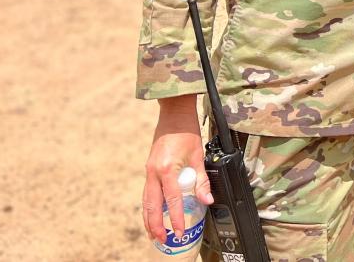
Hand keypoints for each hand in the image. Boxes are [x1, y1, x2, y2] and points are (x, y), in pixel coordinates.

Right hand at [142, 95, 212, 242]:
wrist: (173, 114)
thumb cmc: (187, 131)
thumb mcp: (198, 156)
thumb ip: (202, 180)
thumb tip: (207, 199)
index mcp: (167, 169)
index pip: (172, 201)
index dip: (176, 219)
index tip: (180, 232)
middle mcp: (154, 172)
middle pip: (152, 206)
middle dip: (156, 225)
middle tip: (163, 240)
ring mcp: (149, 171)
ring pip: (146, 201)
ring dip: (149, 219)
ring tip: (154, 234)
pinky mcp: (149, 169)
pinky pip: (147, 192)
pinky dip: (148, 206)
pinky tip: (152, 214)